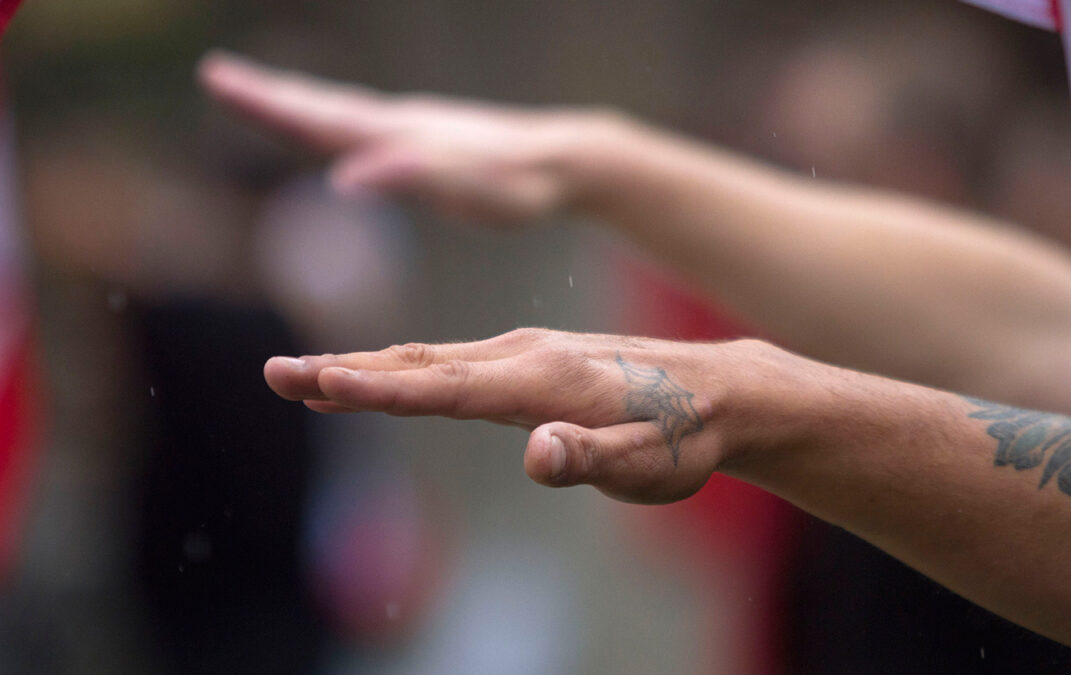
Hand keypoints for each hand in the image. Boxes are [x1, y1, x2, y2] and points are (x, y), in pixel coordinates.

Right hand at [199, 51, 608, 223]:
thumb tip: (343, 178)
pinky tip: (338, 130)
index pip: (318, 118)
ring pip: (343, 112)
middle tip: (216, 75)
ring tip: (262, 92)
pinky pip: (368, 126)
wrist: (565, 159)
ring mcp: (413, 128)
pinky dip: (336, 120)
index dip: (268, 104)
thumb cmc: (519, 184)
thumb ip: (409, 178)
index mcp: (396, 135)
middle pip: (321, 107)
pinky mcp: (429, 140)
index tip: (220, 80)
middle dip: (267, 96)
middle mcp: (399, 124)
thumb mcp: (467, 189)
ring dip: (298, 103)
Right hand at [264, 328, 812, 502]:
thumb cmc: (683, 435)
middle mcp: (526, 355)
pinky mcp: (534, 357)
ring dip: (367, 366)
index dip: (378, 388)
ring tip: (308, 376)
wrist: (723, 390)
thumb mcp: (648, 463)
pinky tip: (386, 374)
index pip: (446, 388)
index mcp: (544, 382)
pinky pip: (455, 361)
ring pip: (432, 359)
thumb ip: (592, 458)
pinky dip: (407, 366)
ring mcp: (528, 351)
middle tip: (278, 373)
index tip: (318, 382)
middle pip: (422, 364)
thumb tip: (537, 453)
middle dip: (346, 371)